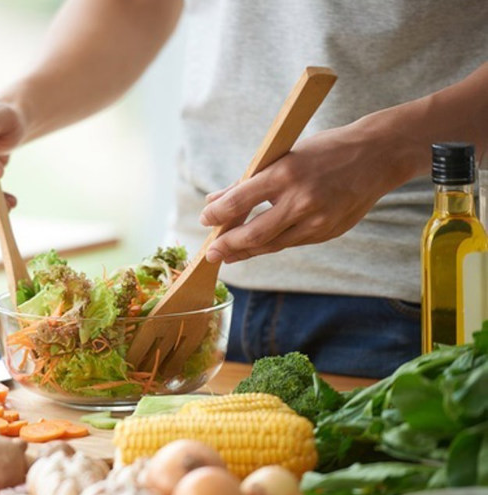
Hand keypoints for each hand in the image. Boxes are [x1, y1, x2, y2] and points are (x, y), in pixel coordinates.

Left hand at [198, 122, 405, 262]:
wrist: (378, 155)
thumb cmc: (325, 150)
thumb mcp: (283, 155)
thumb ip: (248, 181)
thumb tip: (214, 200)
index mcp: (286, 174)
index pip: (240, 201)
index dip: (217, 215)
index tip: (205, 220)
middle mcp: (301, 200)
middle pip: (253, 234)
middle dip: (227, 246)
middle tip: (210, 253)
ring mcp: (317, 220)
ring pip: (272, 244)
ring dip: (246, 252)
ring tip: (227, 255)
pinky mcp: (328, 232)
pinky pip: (291, 243)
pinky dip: (271, 245)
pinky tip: (256, 247)